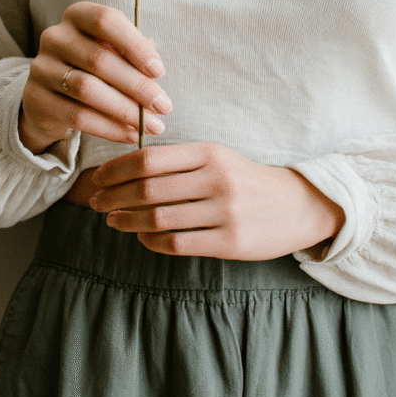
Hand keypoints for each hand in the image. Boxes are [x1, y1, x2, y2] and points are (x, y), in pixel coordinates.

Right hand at [19, 2, 172, 153]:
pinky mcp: (35, 99)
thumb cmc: (94, 69)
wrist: (52, 97)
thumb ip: (135, 54)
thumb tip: (154, 69)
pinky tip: (132, 134)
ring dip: (126, 111)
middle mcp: (54, 36)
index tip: (159, 71)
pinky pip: (77, 116)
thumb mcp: (115, 53)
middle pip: (99, 60)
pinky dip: (110, 128)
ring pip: (87, 90)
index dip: (135, 46)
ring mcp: (41, 68)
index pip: (106, 21)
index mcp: (77, 16)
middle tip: (164, 106)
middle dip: (138, 86)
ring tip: (154, 125)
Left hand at [87, 142, 344, 260]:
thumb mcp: (217, 158)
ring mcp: (224, 212)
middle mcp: (216, 179)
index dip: (115, 170)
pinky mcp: (230, 242)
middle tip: (96, 204)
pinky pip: (177, 243)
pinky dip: (151, 241)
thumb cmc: (246, 180)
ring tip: (113, 221)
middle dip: (113, 197)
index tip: (98, 179)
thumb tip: (125, 169)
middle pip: (147, 189)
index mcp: (209, 153)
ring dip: (127, 221)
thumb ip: (178, 162)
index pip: (148, 159)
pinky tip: (142, 238)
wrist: (299, 205)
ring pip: (158, 218)